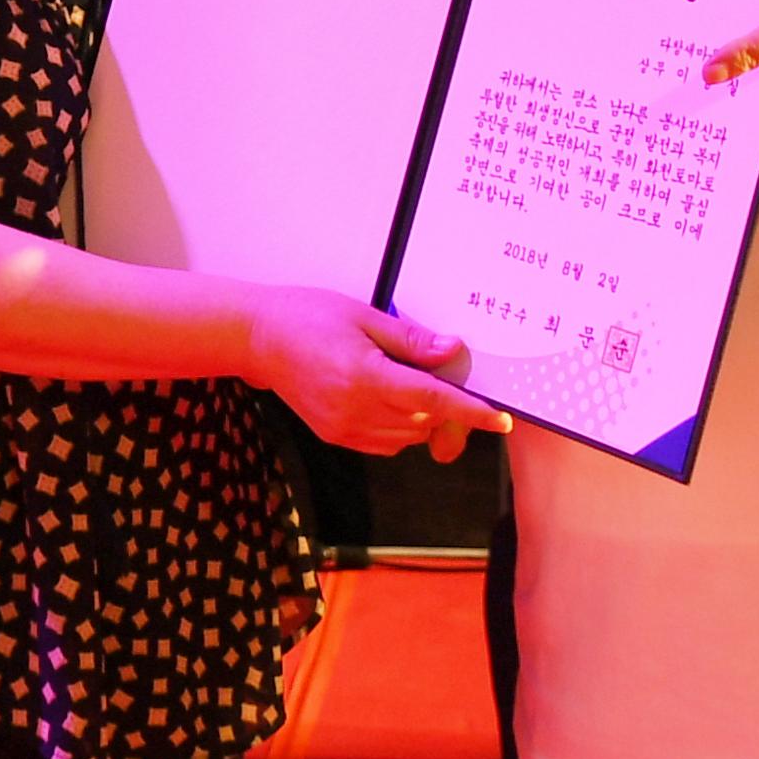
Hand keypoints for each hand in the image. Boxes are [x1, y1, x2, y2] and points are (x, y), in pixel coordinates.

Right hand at [244, 288, 510, 462]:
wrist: (258, 339)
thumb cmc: (309, 316)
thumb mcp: (364, 316)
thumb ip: (411, 340)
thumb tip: (453, 351)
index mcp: (365, 377)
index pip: (433, 400)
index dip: (471, 412)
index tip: (501, 421)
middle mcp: (355, 410)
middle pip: (425, 421)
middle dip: (446, 405)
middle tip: (445, 374)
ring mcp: (343, 429)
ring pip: (408, 437)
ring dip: (423, 417)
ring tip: (408, 380)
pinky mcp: (335, 436)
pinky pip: (385, 443)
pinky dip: (400, 426)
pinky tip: (389, 397)